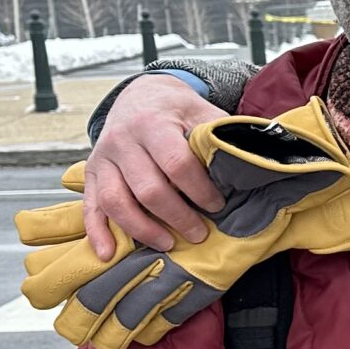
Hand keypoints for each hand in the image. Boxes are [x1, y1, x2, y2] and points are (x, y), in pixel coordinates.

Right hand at [84, 74, 226, 260]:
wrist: (140, 94)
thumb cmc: (178, 110)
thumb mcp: (202, 111)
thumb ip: (222, 136)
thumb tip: (259, 160)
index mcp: (153, 123)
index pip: (177, 164)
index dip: (200, 190)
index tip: (217, 205)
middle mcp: (122, 140)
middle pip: (149, 189)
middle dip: (177, 217)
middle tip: (200, 233)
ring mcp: (103, 158)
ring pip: (116, 201)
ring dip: (144, 229)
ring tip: (168, 245)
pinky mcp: (91, 173)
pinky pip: (90, 206)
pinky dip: (98, 232)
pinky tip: (109, 254)